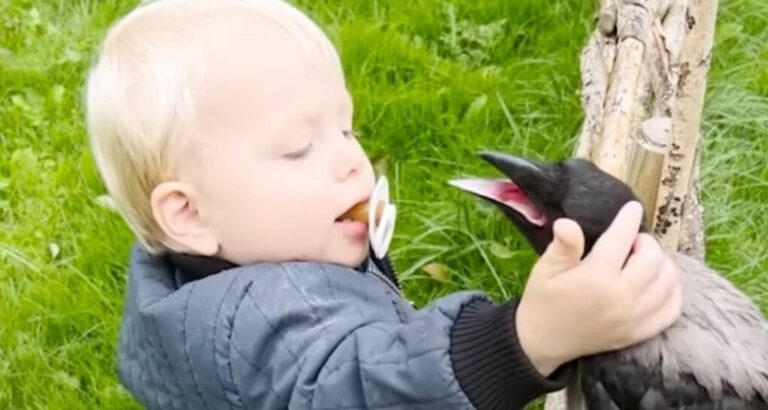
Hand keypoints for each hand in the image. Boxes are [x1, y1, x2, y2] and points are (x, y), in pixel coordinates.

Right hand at [515, 201, 681, 375]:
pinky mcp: (639, 332)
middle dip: (645, 243)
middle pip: (652, 259)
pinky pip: (671, 309)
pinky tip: (659, 282)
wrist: (543, 341)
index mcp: (595, 277)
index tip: (632, 208)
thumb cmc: (543, 299)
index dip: (628, 219)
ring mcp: (633, 318)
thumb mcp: (545, 269)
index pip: (621, 238)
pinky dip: (672, 291)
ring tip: (645, 260)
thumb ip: (563, 245)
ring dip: (661, 264)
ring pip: (668, 281)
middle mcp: (620, 297)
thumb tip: (567, 222)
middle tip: (632, 242)